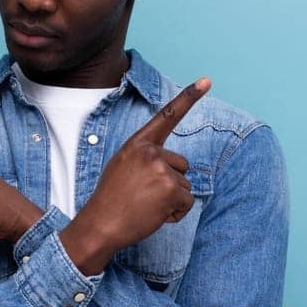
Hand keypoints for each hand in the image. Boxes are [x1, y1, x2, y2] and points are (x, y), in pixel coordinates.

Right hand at [75, 77, 210, 253]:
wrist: (100, 225)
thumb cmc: (111, 201)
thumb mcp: (122, 167)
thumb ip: (145, 159)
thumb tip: (173, 169)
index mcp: (137, 144)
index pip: (166, 116)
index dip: (189, 98)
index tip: (206, 81)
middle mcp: (150, 152)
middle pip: (182, 165)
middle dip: (170, 183)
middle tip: (143, 196)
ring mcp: (161, 169)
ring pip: (185, 185)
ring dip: (172, 200)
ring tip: (146, 206)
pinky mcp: (171, 188)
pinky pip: (187, 202)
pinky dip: (176, 213)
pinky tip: (155, 215)